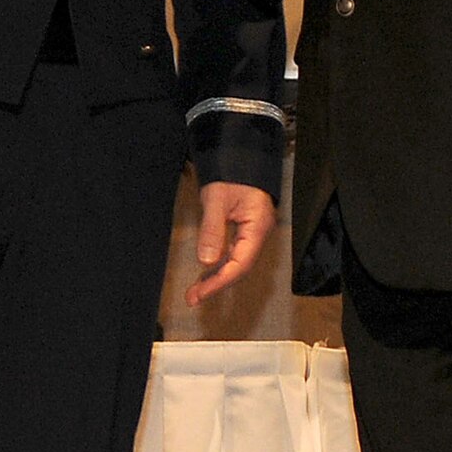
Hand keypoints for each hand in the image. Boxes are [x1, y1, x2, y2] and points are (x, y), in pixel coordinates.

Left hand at [184, 181, 275, 304]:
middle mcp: (259, 232)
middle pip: (240, 267)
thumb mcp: (217, 198)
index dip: (220, 281)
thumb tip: (206, 261)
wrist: (241, 153)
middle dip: (217, 283)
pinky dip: (221, 264)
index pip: (241, 263)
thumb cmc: (232, 171)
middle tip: (193, 298)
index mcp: (257, 226)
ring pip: (238, 262)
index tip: (201, 293)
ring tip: (196, 291)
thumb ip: (212, 229)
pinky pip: (235, 253)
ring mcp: (254, 231)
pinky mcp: (246, 229)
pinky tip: (208, 272)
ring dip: (218, 277)